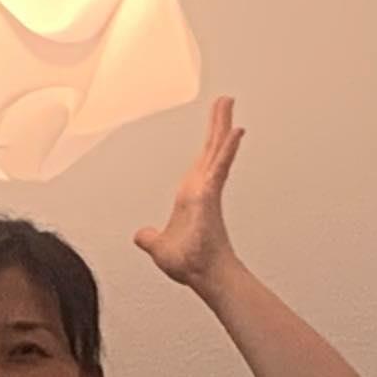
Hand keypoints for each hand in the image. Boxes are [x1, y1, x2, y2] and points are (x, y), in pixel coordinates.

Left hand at [133, 97, 244, 291]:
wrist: (201, 275)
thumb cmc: (190, 264)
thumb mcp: (158, 247)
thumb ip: (149, 238)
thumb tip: (141, 235)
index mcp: (192, 196)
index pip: (202, 162)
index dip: (209, 143)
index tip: (217, 127)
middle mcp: (202, 189)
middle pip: (212, 149)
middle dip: (218, 124)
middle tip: (225, 101)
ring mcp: (208, 190)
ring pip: (216, 151)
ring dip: (223, 127)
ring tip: (228, 104)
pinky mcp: (210, 195)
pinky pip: (220, 167)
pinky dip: (227, 149)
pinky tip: (234, 132)